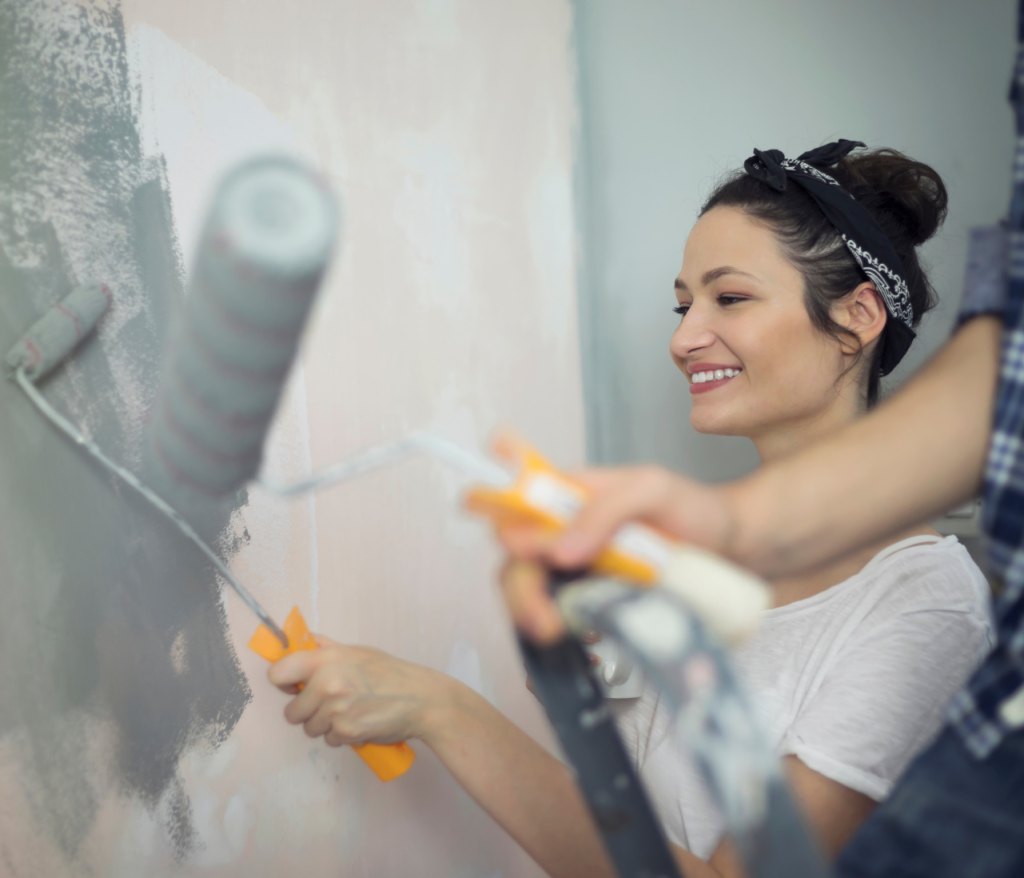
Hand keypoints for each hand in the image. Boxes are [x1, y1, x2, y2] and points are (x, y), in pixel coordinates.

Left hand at [267, 636, 449, 746]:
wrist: (420, 700)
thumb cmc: (391, 673)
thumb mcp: (358, 652)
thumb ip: (326, 647)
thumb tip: (303, 641)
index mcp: (326, 659)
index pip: (277, 674)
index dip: (284, 683)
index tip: (294, 686)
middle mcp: (326, 684)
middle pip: (291, 711)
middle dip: (307, 711)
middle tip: (329, 703)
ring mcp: (335, 711)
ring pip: (309, 728)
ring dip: (324, 725)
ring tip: (348, 712)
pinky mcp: (345, 732)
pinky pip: (329, 739)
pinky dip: (341, 735)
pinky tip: (358, 722)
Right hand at [499, 466, 734, 644]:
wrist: (735, 550)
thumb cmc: (693, 509)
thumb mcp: (652, 490)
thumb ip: (605, 510)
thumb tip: (557, 548)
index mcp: (570, 492)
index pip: (515, 491)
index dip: (493, 504)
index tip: (506, 532)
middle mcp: (564, 529)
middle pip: (514, 553)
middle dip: (518, 584)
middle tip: (539, 615)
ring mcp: (575, 567)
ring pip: (528, 587)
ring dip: (530, 611)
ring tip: (552, 631)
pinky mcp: (591, 600)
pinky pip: (557, 613)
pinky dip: (553, 627)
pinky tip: (570, 640)